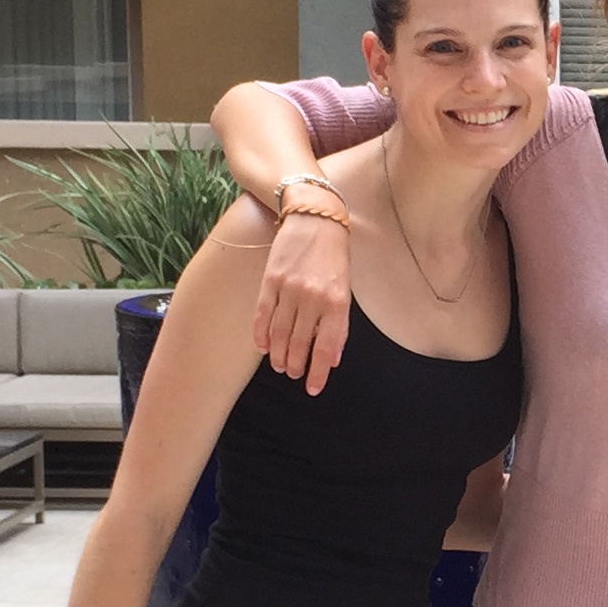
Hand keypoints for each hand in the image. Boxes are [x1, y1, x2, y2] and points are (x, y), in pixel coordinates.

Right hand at [257, 207, 353, 393]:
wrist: (315, 217)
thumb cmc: (334, 256)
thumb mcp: (346, 289)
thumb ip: (339, 323)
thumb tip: (333, 356)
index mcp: (338, 302)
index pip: (327, 348)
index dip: (318, 372)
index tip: (312, 389)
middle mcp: (313, 298)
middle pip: (299, 344)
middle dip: (295, 365)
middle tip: (292, 374)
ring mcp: (290, 289)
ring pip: (279, 334)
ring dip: (278, 355)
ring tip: (279, 366)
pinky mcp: (270, 280)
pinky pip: (263, 315)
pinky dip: (261, 335)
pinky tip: (262, 348)